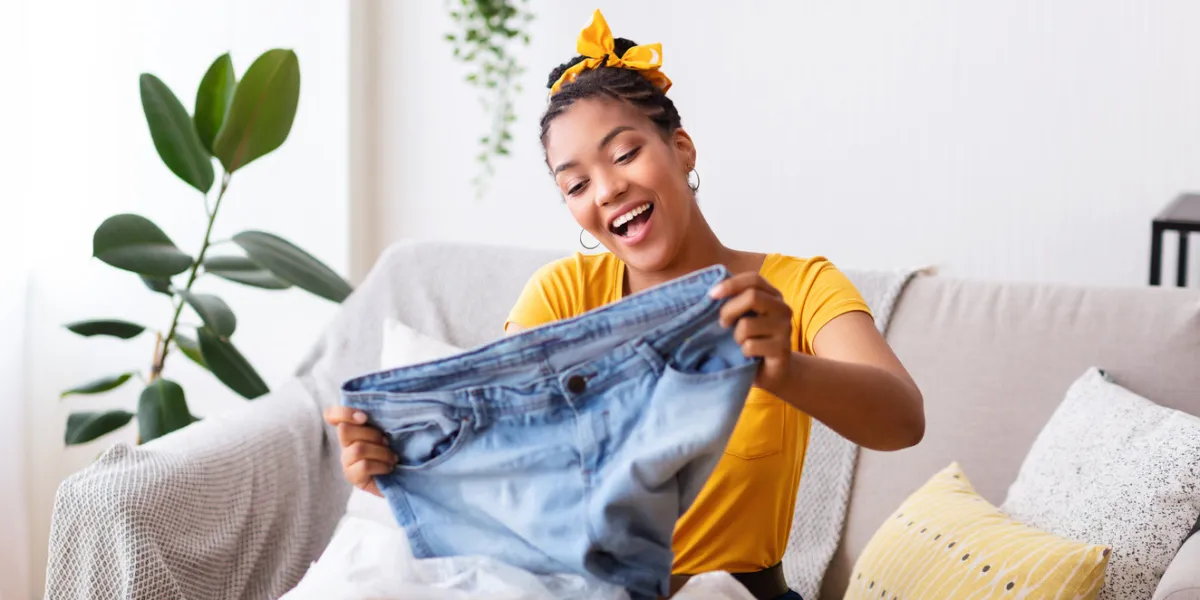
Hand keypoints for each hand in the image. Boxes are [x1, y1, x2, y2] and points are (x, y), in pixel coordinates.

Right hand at [323, 406, 397, 497]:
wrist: (404, 477)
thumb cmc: (399, 449)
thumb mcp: (392, 430)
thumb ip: (383, 418)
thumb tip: (391, 403)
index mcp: (353, 427)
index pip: (332, 415)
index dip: (342, 413)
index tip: (364, 417)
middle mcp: (346, 443)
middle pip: (344, 430)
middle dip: (372, 434)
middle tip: (387, 441)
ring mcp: (347, 460)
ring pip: (358, 449)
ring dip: (381, 452)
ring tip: (393, 458)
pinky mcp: (352, 476)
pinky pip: (364, 466)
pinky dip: (380, 465)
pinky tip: (389, 467)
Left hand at [709, 272, 794, 392]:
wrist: (770, 372)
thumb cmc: (752, 339)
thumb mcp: (743, 317)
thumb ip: (735, 301)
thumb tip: (711, 291)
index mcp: (773, 296)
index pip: (754, 279)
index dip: (731, 284)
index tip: (711, 294)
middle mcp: (783, 309)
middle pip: (753, 297)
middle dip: (729, 310)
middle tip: (723, 323)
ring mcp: (785, 329)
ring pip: (747, 325)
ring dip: (736, 336)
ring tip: (741, 343)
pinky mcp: (782, 350)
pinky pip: (750, 346)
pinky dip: (743, 352)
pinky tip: (750, 356)